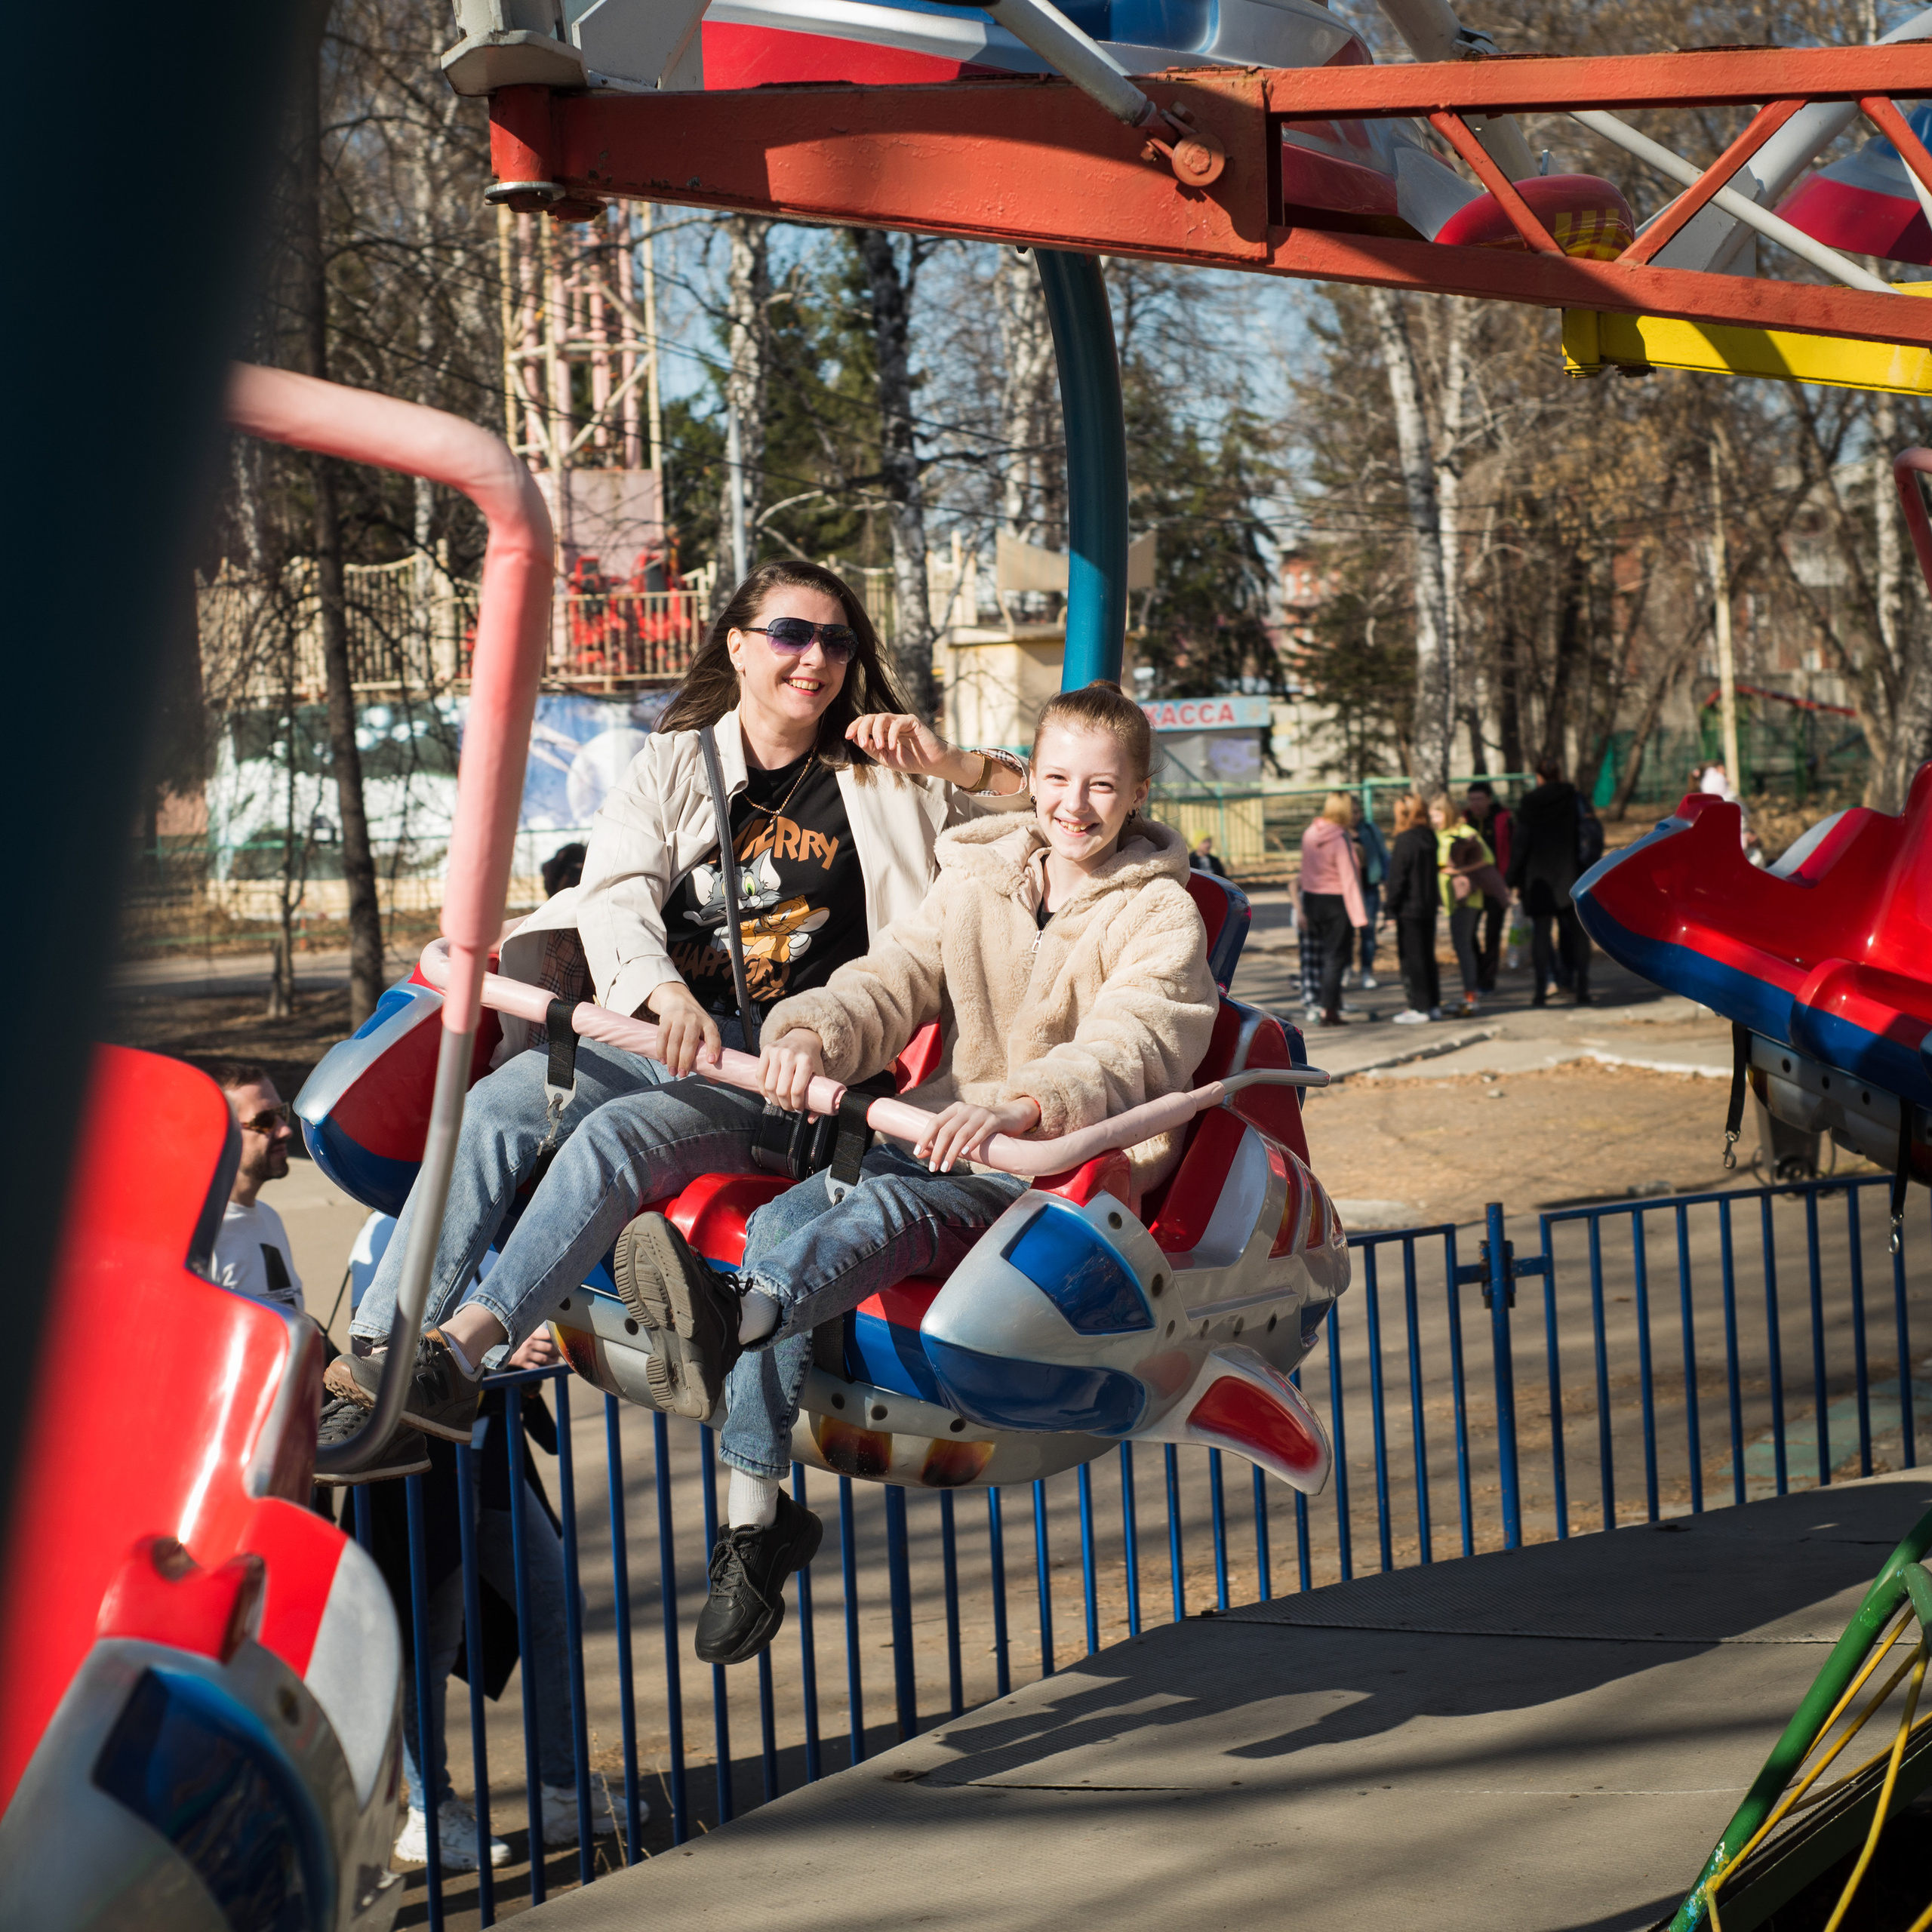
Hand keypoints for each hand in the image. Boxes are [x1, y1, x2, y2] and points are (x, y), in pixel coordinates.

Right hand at [507, 1328, 559, 1369]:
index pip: (548, 1334)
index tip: (564, 1340)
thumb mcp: (526, 1332)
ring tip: (557, 1361)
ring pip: (545, 1359)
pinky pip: (536, 1367)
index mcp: (532, 1333)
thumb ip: (538, 1332)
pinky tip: (549, 1369)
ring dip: (553, 1361)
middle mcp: (530, 1343)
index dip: (557, 1338)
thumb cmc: (518, 1339)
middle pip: (549, 1348)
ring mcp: (526, 1354)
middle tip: (562, 1353)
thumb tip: (555, 1330)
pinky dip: (544, 1369)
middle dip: (558, 1351)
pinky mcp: (523, 1362)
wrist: (500, 1348)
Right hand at [642, 980, 722, 1076]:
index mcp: (708, 1024)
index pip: (713, 1036)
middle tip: (682, 1075)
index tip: (711, 1061)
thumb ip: (708, 1055)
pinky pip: (662, 1035)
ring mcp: (679, 1018)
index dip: (714, 1048)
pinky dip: (661, 1049)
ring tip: (672, 1072)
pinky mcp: (666, 1019)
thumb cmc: (695, 1024)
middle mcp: (695, 1020)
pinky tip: (662, 1060)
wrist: (678, 999)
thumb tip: (715, 1080)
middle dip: (686, 1060)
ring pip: (674, 1040)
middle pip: (690, 1042)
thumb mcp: (705, 1033)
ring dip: (672, 1058)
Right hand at [760, 1029, 826, 1110]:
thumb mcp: (820, 1075)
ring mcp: (777, 1051)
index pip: (797, 1090)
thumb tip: (811, 1119)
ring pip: (769, 1085)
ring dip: (772, 1099)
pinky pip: (760, 1075)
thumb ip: (819, 1097)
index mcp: (806, 1061)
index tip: (798, 1109)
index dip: (796, 1105)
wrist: (803, 1038)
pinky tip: (768, 1095)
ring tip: (778, 1102)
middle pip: (781, 1090)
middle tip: (788, 1107)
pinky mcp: (766, 1050)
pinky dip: (762, 1089)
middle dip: (784, 1105)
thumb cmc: (811, 1059)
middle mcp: (790, 1055)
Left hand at [846, 712, 953, 776]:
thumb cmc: (910, 761)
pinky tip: (892, 746)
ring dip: (876, 732)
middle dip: (862, 729)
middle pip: (870, 717)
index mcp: (882, 730)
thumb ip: (871, 749)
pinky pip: (897, 723)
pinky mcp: (912, 721)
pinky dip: (892, 735)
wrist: (931, 764)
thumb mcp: (885, 758)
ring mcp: (901, 721)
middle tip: (862, 743)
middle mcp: (890, 723)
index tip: (847, 736)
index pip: (865, 722)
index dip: (855, 727)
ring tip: (880, 747)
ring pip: (882, 717)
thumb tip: (854, 738)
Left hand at [915, 1096, 1040, 1173]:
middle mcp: (965, 1109)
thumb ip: (942, 1141)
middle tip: (933, 1168)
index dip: (925, 1137)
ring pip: (962, 1134)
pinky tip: (965, 1154)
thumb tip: (919, 1155)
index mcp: (954, 1109)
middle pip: (947, 1130)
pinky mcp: (994, 1121)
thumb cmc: (980, 1127)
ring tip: (945, 1167)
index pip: (934, 1122)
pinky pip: (981, 1132)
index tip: (917, 1153)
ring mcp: (980, 1114)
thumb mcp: (960, 1130)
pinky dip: (972, 1143)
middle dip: (938, 1150)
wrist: (1009, 1117)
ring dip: (952, 1152)